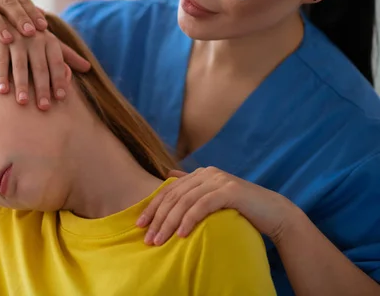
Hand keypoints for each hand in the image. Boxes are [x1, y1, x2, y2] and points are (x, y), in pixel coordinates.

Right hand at [0, 17, 89, 109]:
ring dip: (22, 84)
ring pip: (20, 65)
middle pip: (40, 67)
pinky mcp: (0, 41)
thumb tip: (88, 68)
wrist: (3, 15)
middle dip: (42, 88)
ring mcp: (16, 39)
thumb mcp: (49, 41)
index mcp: (49, 40)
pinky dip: (1, 76)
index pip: (57, 63)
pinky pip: (1, 61)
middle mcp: (35, 38)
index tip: (61, 97)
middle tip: (44, 107)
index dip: (59, 80)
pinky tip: (2, 91)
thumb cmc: (30, 34)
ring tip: (23, 102)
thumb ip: (68, 55)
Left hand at [137, 167, 297, 245]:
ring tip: (160, 241)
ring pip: (185, 202)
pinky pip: (202, 206)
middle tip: (148, 238)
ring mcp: (219, 180)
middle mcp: (208, 173)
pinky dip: (189, 220)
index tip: (140, 224)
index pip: (169, 190)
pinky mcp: (230, 191)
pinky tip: (182, 234)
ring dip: (170, 223)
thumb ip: (192, 186)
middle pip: (174, 196)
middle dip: (158, 218)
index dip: (152, 207)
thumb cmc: (240, 209)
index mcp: (201, 174)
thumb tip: (168, 176)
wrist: (273, 212)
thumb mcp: (213, 195)